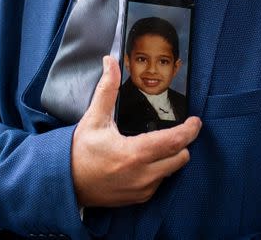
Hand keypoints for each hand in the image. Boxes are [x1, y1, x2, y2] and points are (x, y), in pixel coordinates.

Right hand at [71, 56, 201, 206]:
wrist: (65, 183)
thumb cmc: (79, 151)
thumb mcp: (94, 118)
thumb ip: (107, 89)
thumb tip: (110, 62)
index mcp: (134, 153)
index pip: (174, 142)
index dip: (190, 131)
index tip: (195, 121)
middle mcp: (142, 175)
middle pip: (181, 157)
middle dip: (182, 143)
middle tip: (176, 130)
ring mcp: (142, 190)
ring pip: (172, 171)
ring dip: (171, 157)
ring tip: (158, 145)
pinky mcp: (139, 199)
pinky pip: (160, 182)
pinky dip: (159, 171)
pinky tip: (146, 161)